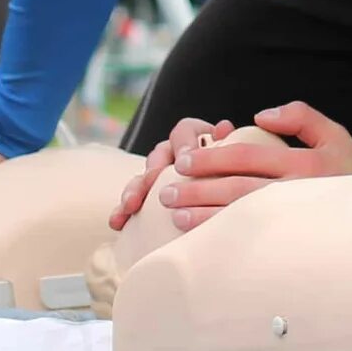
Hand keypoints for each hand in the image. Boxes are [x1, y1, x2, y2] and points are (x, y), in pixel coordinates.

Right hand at [113, 116, 236, 227]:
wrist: (226, 193)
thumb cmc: (235, 171)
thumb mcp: (235, 156)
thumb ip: (229, 144)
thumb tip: (224, 128)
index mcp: (195, 138)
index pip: (184, 131)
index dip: (184, 143)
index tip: (185, 158)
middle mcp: (173, 154)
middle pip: (158, 156)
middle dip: (153, 171)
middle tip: (152, 183)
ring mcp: (159, 176)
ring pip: (142, 179)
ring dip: (133, 191)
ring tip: (129, 206)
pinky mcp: (149, 199)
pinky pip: (132, 202)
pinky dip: (123, 211)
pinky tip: (116, 223)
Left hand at [148, 102, 351, 230]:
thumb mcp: (336, 135)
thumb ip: (301, 117)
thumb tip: (260, 115)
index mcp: (304, 164)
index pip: (248, 156)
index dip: (212, 158)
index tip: (184, 161)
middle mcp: (297, 194)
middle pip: (237, 190)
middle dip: (198, 190)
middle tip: (166, 191)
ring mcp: (294, 223)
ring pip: (241, 219)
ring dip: (204, 218)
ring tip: (175, 216)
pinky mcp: (292, 245)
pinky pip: (252, 242)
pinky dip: (224, 240)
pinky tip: (201, 241)